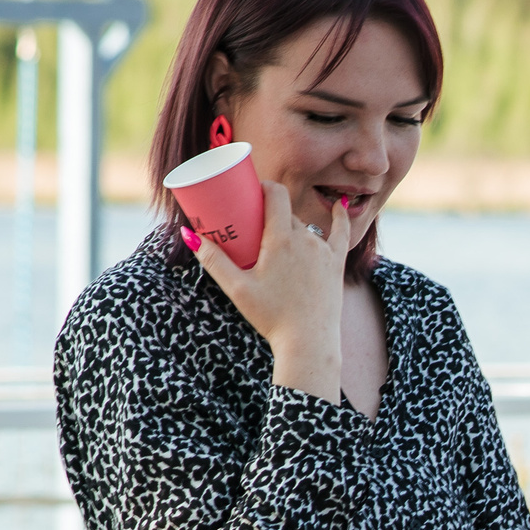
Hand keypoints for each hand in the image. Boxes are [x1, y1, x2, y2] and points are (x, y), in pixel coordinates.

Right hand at [190, 180, 352, 399]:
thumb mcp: (237, 288)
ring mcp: (323, 251)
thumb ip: (213, 260)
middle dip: (270, 214)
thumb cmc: (271, 317)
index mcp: (282, 239)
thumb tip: (189, 235)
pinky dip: (339, 217)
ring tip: (274, 238)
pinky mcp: (336, 264)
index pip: (276, 195)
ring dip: (291, 227)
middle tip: (254, 224)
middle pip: (286, 214)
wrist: (308, 343)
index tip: (253, 188)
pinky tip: (339, 204)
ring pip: (305, 228)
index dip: (265, 186)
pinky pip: (341, 233)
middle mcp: (306, 239)